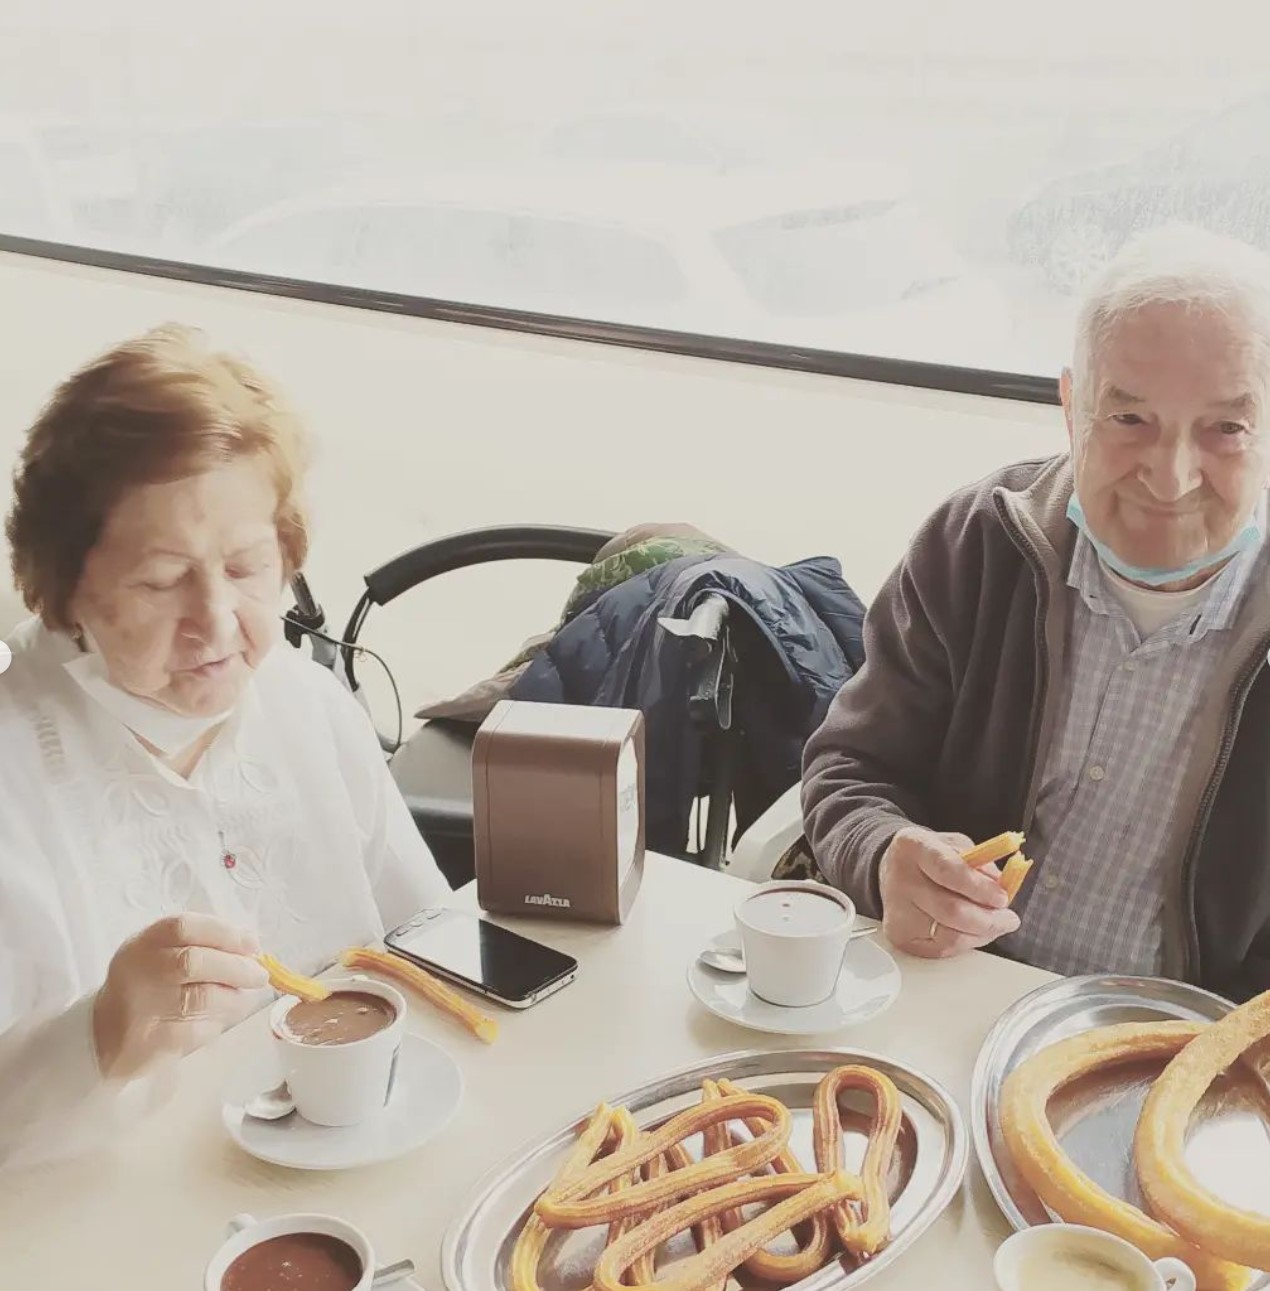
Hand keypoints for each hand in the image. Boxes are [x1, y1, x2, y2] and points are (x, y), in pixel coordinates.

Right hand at [92, 914, 269, 1079]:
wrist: (104, 1037)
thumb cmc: (147, 987)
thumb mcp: (162, 954)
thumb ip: (201, 945)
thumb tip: (250, 948)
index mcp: (145, 942)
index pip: (185, 927)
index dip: (225, 933)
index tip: (252, 944)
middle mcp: (139, 970)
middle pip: (193, 961)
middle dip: (235, 967)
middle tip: (259, 975)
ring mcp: (143, 1006)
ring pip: (200, 998)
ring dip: (233, 998)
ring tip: (241, 997)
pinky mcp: (153, 1039)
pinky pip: (198, 1028)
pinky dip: (218, 1021)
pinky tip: (219, 1018)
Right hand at [879, 827, 1019, 958]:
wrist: (894, 871)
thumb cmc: (930, 858)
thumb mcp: (956, 846)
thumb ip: (981, 864)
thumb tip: (1003, 888)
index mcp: (914, 847)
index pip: (948, 870)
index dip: (980, 888)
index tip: (1002, 898)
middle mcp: (901, 880)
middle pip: (951, 911)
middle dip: (989, 920)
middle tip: (1008, 919)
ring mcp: (897, 912)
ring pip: (951, 937)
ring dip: (981, 934)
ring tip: (993, 925)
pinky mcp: (900, 937)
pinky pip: (943, 950)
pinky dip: (966, 943)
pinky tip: (971, 931)